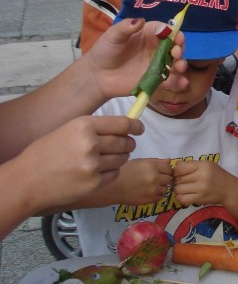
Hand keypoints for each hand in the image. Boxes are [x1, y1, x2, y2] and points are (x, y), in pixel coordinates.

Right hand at [23, 115, 142, 210]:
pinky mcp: (94, 183)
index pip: (123, 124)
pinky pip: (115, 174)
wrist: (27, 181)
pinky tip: (98, 171)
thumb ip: (95, 128)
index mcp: (84, 126)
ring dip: (120, 158)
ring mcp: (93, 165)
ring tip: (106, 159)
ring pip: (123, 159)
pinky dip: (111, 172)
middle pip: (126, 142)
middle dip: (128, 143)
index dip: (136, 126)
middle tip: (124, 145)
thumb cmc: (46, 153)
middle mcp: (91, 144)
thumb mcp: (68, 130)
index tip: (139, 129)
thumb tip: (125, 126)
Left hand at [85, 18, 188, 101]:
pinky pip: (170, 80)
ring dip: (182, 65)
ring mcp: (158, 65)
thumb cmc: (105, 51)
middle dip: (180, 49)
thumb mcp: (113, 36)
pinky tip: (181, 83)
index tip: (177, 38)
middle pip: (175, 46)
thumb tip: (140, 21)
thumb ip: (126, 27)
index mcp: (149, 34)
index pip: (166, 30)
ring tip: (179, 68)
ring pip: (176, 63)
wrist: (97, 75)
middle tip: (176, 53)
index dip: (175, 33)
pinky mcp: (156, 80)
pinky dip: (178, 82)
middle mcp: (157, 48)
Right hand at [113, 158, 173, 204]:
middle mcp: (155, 177)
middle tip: (154, 179)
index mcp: (152, 166)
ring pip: (166, 188)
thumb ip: (156, 161)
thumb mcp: (139, 161)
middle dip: (164, 178)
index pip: (169, 168)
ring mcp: (153, 190)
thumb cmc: (124, 171)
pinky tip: (148, 192)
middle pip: (169, 178)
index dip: (165, 170)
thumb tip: (169, 161)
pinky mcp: (150, 200)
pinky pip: (160, 197)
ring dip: (161, 187)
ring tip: (150, 186)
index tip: (160, 171)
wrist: (112, 187)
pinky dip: (156, 195)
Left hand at [172, 160, 229, 206]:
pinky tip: (186, 195)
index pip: (180, 168)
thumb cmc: (217, 175)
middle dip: (177, 180)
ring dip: (178, 189)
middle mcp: (201, 176)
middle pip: (178, 179)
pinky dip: (181, 197)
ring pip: (178, 189)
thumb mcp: (207, 164)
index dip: (176, 171)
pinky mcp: (199, 199)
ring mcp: (200, 189)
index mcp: (203, 166)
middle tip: (183, 181)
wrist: (229, 190)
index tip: (179, 173)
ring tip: (185, 188)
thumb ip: (192, 164)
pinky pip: (182, 199)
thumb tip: (175, 166)